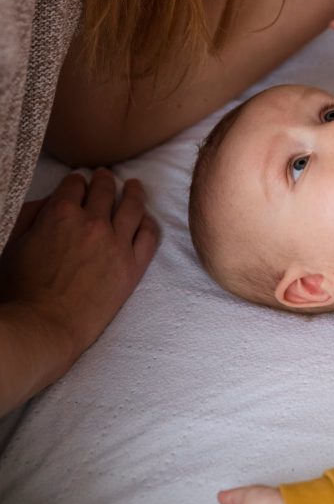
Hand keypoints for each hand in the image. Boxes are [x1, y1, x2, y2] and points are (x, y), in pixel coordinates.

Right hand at [0, 170, 158, 368]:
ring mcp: (117, 243)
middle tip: (105, 176)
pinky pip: (149, 236)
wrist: (43, 327)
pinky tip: (145, 218)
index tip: (78, 183)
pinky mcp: (133, 266)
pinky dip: (148, 222)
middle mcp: (93, 222)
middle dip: (103, 180)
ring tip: (134, 185)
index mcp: (61, 213)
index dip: (75, 182)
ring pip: (132, 206)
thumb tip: (51, 200)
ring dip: (133, 191)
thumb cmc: (20, 289)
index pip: (74, 184)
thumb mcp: (13, 243)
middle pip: (104, 190)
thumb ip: (32, 215)